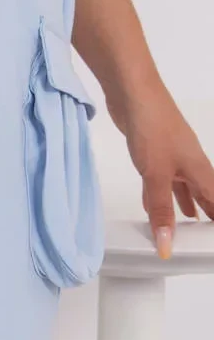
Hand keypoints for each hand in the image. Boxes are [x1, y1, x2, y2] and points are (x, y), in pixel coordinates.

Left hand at [112, 85, 213, 258]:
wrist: (134, 94)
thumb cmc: (153, 129)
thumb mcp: (157, 176)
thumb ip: (161, 210)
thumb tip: (167, 245)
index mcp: (200, 170)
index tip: (212, 237)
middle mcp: (191, 164)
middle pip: (204, 194)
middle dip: (208, 213)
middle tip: (206, 234)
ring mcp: (173, 157)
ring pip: (183, 187)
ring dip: (185, 204)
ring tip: (188, 223)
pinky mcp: (155, 153)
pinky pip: (163, 180)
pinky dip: (162, 194)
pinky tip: (154, 204)